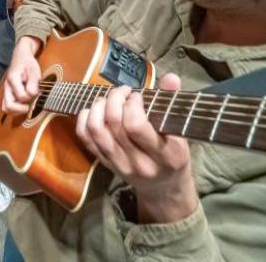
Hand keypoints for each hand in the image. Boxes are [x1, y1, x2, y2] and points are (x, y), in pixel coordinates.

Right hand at [2, 37, 42, 113]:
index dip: (30, 97)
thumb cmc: (28, 63)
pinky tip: (25, 103)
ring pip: (6, 109)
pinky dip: (16, 109)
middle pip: (8, 107)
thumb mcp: (34, 71)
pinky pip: (8, 106)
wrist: (20, 57)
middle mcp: (7, 87)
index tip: (37, 92)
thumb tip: (32, 95)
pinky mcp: (8, 94)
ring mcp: (6, 92)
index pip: (20, 96)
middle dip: (21, 109)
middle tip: (31, 105)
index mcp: (12, 79)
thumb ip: (33, 83)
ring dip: (18, 110)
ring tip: (28, 104)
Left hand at [75, 73, 197, 222]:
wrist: (163, 187)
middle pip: (114, 125)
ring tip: (108, 99)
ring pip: (97, 131)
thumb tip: (171, 77)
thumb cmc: (173, 153)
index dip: (131, 105)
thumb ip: (173, 104)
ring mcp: (119, 165)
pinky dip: (84, 119)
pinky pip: (85, 139)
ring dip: (98, 107)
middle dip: (114, 99)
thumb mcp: (180, 132)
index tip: (137, 96)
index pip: (136, 126)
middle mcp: (140, 163)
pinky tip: (94, 110)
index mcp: (165, 155)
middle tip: (122, 91)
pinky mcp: (105, 163)